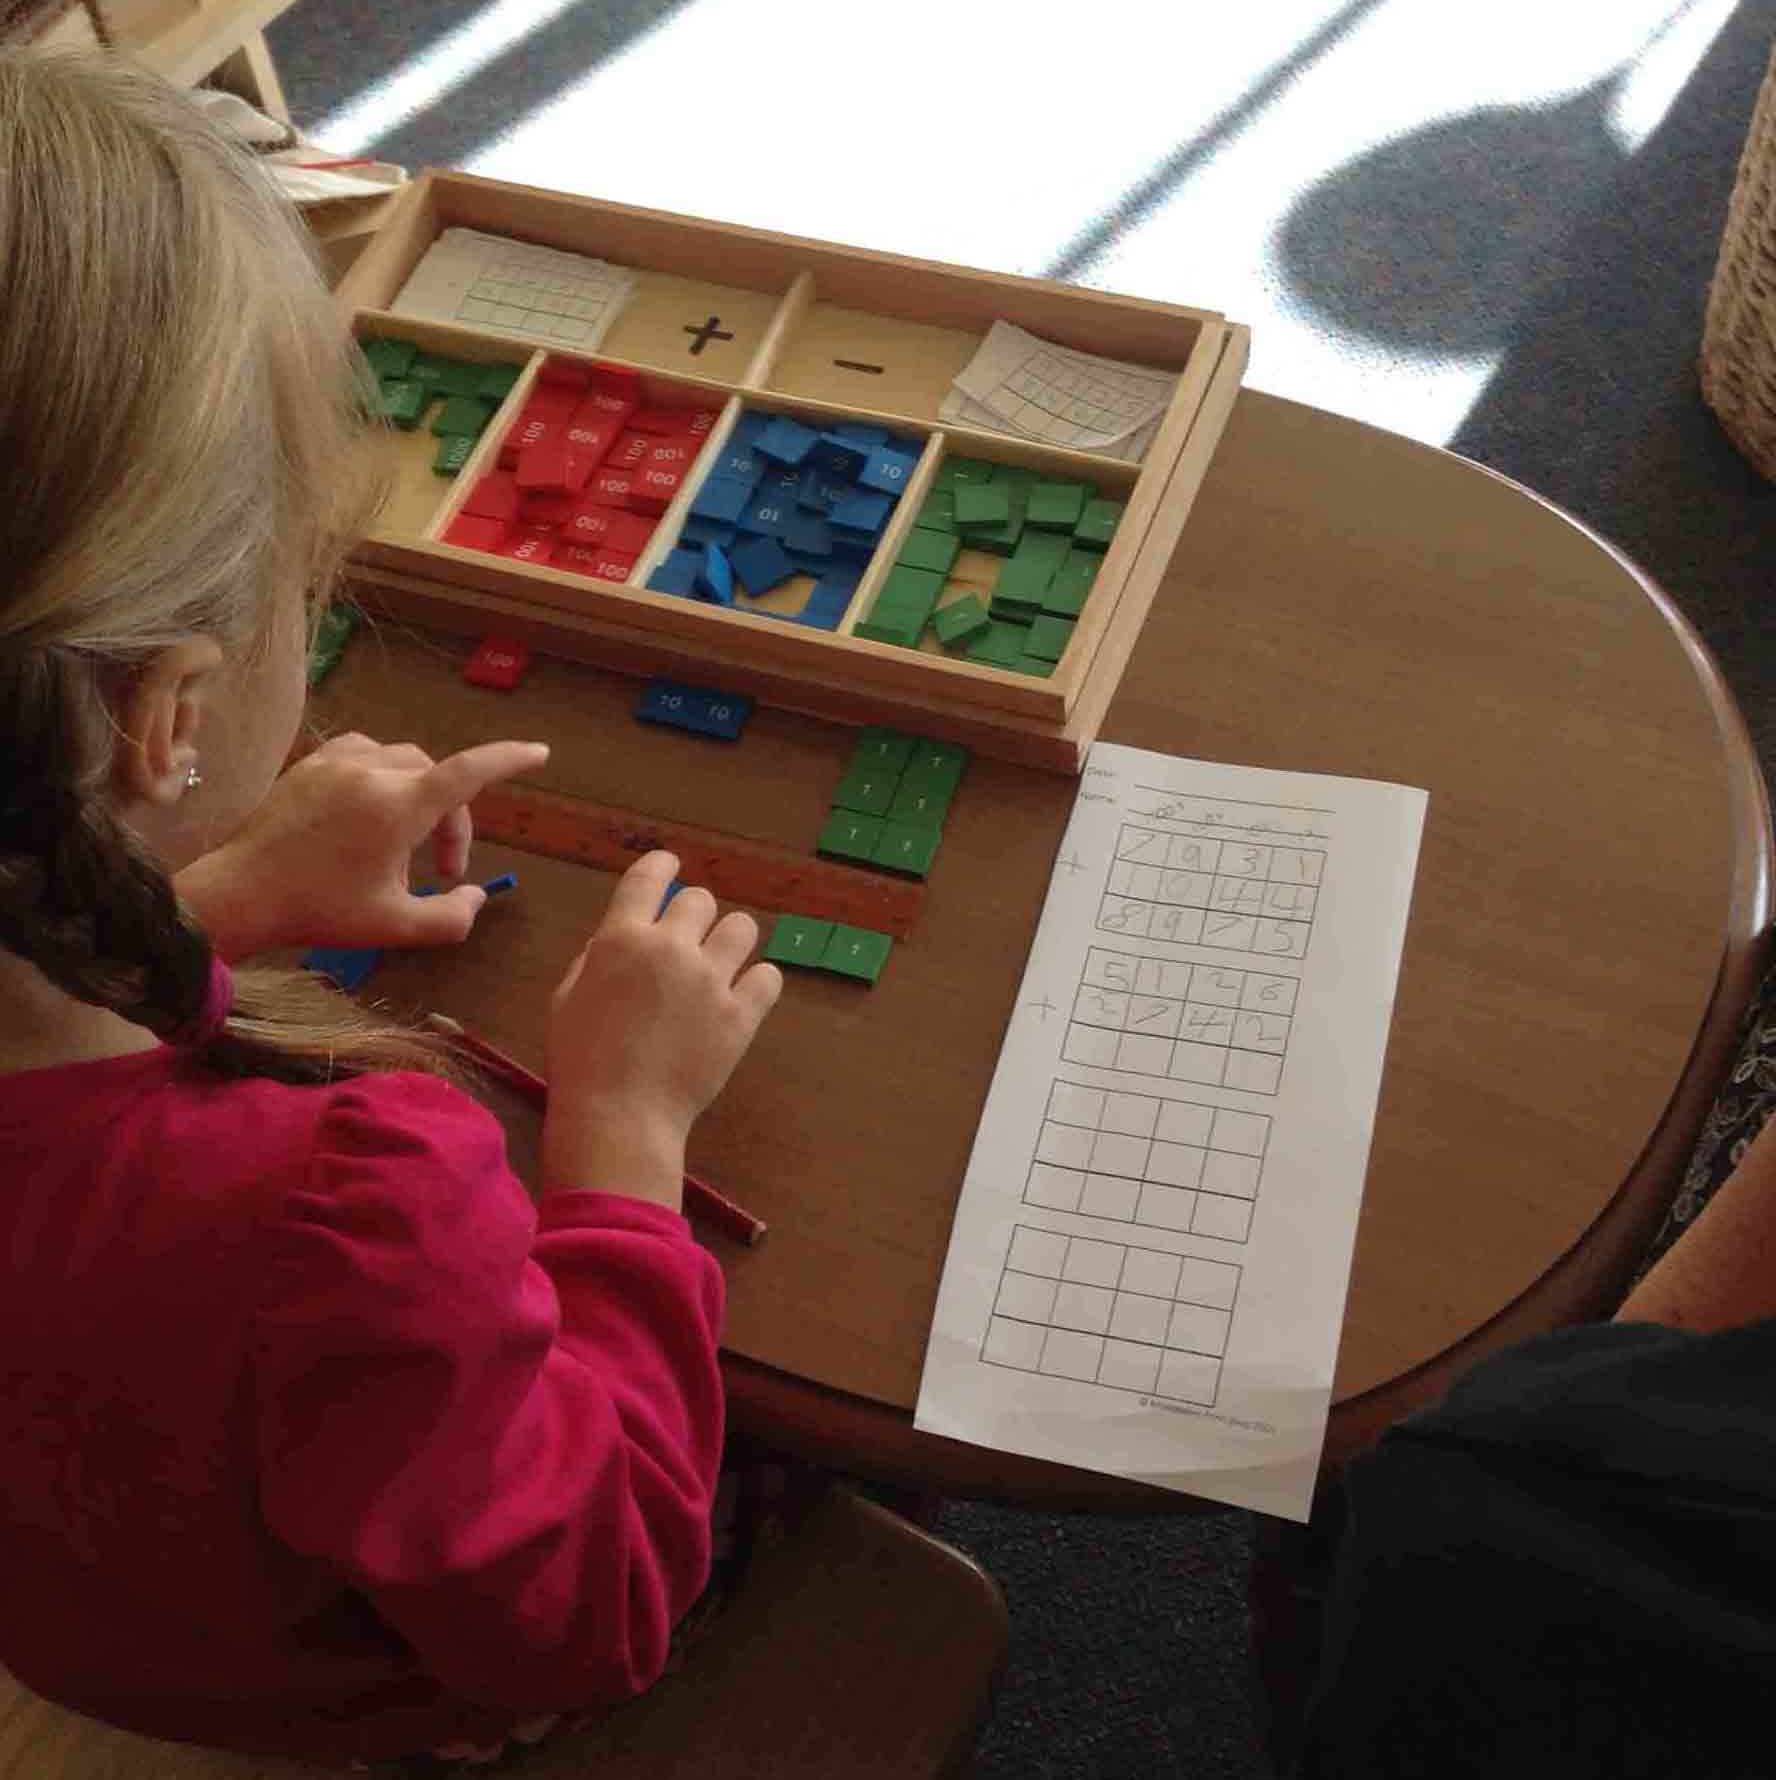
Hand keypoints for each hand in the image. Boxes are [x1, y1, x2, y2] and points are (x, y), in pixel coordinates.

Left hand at [175, 733, 549, 959]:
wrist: (239, 894)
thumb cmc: (320, 912)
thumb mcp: (395, 927)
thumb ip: (451, 918)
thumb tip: (476, 897)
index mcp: (399, 807)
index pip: (470, 772)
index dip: (511, 759)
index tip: (540, 752)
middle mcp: (373, 772)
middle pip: (439, 777)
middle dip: (453, 820)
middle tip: (445, 869)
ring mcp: (337, 763)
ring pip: (404, 760)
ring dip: (420, 794)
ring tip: (407, 839)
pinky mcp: (309, 765)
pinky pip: (365, 752)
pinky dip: (384, 772)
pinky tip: (373, 802)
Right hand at [543, 850, 781, 1206]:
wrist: (619, 1114)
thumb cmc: (580, 1060)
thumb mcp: (566, 998)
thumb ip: (594, 960)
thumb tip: (617, 941)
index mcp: (622, 939)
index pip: (649, 878)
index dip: (662, 864)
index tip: (671, 864)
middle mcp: (671, 948)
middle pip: (700, 900)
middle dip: (694, 914)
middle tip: (690, 938)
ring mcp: (711, 980)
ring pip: (742, 928)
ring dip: (730, 940)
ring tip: (722, 961)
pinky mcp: (741, 1015)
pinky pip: (769, 977)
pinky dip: (758, 983)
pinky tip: (745, 995)